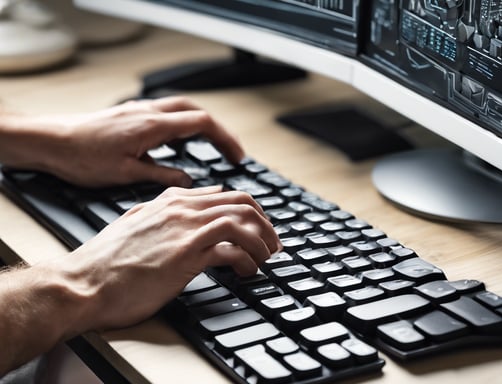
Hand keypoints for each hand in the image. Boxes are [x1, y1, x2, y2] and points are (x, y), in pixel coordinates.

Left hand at [0, 97, 243, 186]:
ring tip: (214, 146)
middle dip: (219, 131)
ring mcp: (140, 111)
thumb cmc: (82, 157)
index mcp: (153, 125)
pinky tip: (181, 140)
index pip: (202, 124)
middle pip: (197, 112)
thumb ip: (162, 174)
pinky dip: (183, 124)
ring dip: (202, 125)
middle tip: (231, 152)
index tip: (237, 157)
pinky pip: (167, 113)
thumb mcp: (126, 173)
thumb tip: (188, 180)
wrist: (52, 141)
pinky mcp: (131, 115)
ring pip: (182, 110)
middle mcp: (149, 112)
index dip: (225, 140)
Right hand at [52, 186, 280, 333]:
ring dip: (262, 241)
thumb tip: (197, 205)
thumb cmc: (107, 262)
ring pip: (243, 220)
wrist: (82, 282)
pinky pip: (232, 248)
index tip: (258, 229)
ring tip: (265, 259)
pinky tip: (246, 272)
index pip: (225, 194)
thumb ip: (167, 211)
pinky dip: (248, 259)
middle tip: (272, 245)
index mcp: (171, 200)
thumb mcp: (138, 224)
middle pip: (242, 202)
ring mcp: (185, 229)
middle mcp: (181, 209)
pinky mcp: (186, 254)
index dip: (250, 212)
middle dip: (265, 224)